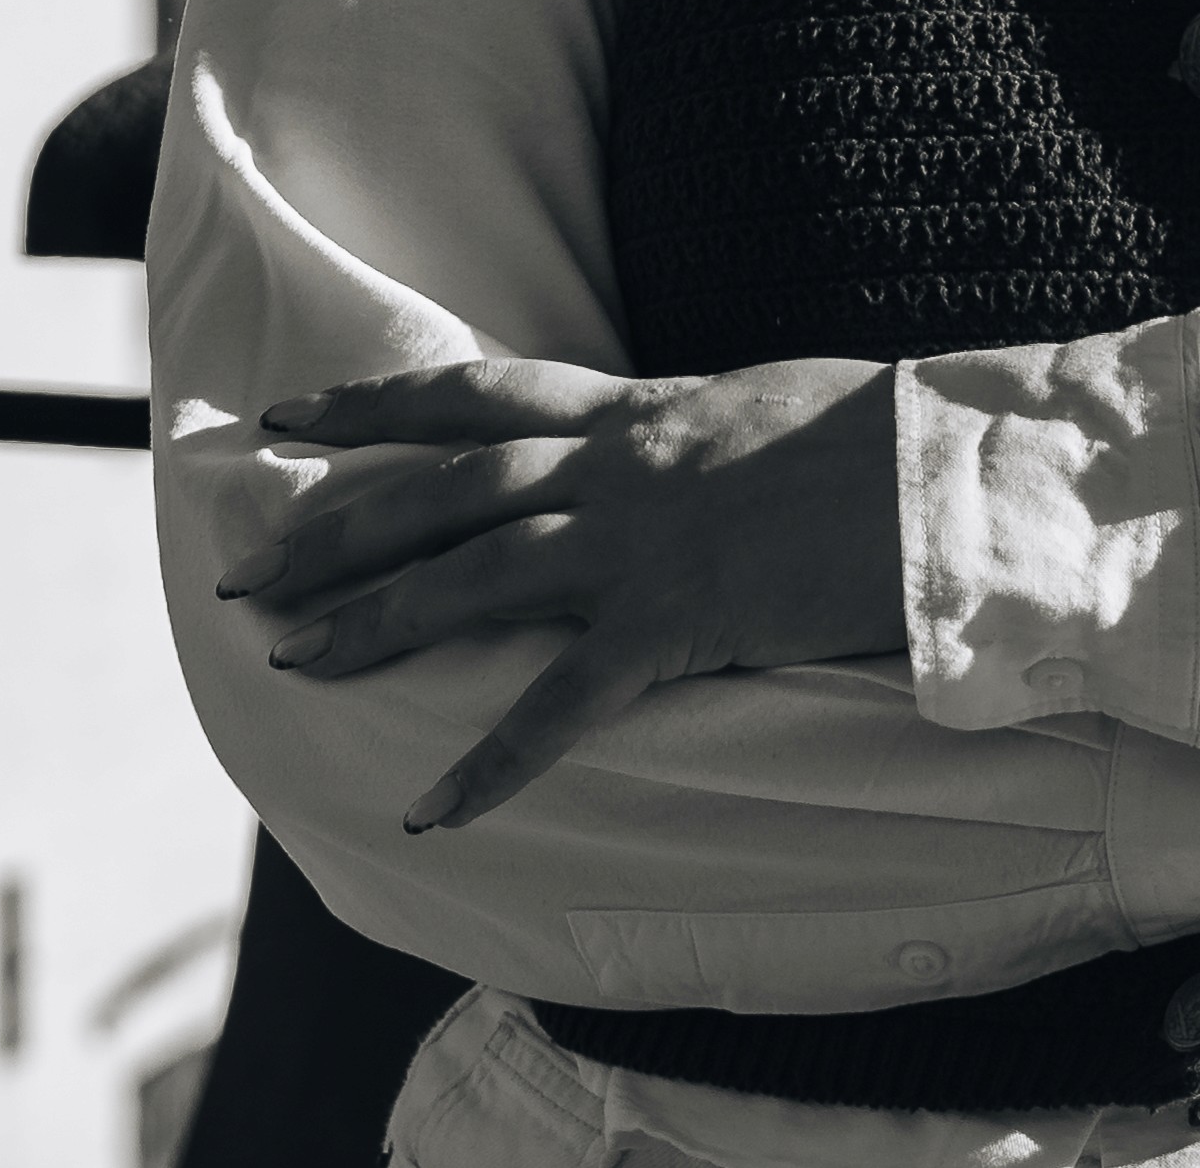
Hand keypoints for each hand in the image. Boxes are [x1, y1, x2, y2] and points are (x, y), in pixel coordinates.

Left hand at [217, 355, 904, 830]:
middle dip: (341, 532)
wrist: (946, 472)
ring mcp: (643, 540)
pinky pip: (567, 702)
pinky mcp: (680, 619)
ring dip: (379, 622)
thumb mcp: (768, 401)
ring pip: (478, 574)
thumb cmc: (881, 434)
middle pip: (448, 490)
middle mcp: (620, 464)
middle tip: (253, 576)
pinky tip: (437, 806)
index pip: (479, 393)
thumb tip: (683, 433)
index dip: (377, 402)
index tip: (290, 415)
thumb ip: (699, 425)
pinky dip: (495, 760)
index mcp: (639, 409)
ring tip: (297, 664)